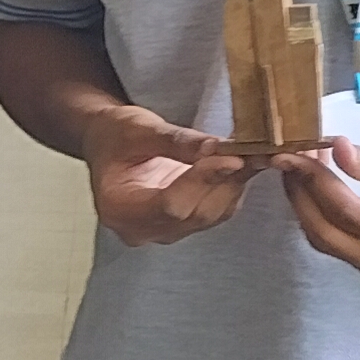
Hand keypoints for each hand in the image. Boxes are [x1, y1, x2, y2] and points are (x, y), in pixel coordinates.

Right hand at [82, 102, 260, 246]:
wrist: (107, 143)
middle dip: (225, 181)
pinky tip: (243, 163)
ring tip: (252, 152)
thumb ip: (176, 141)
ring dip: (234, 183)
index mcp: (118, 208)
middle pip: (195, 213)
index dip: (203, 182)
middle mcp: (140, 229)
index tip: (232, 159)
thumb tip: (216, 148)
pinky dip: (231, 186)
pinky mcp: (183, 224)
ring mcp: (163, 230)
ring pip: (211, 214)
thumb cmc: (114, 134)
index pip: (170, 204)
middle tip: (252, 151)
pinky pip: (216, 210)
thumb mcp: (139, 129)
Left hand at [279, 139, 359, 286]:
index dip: (317, 183)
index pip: (349, 213)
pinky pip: (338, 245)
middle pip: (330, 235)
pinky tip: (314, 188)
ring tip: (299, 168)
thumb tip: (332, 148)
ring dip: (306, 205)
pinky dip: (320, 216)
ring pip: (329, 243)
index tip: (296, 153)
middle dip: (302, 195)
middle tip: (287, 159)